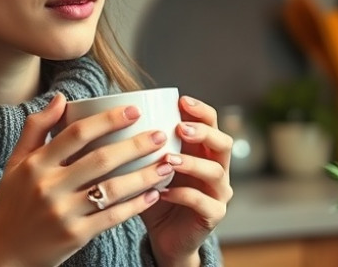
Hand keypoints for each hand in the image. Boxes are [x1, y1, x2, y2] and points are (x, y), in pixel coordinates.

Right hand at [0, 93, 169, 266]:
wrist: (3, 255)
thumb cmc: (12, 204)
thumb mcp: (16, 163)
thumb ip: (36, 128)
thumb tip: (60, 98)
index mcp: (36, 164)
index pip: (76, 133)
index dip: (108, 120)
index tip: (134, 111)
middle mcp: (49, 187)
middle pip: (101, 159)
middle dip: (136, 146)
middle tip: (160, 135)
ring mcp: (63, 213)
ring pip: (112, 189)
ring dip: (144, 176)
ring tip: (166, 164)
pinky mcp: (75, 236)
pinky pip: (112, 216)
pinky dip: (135, 205)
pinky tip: (153, 194)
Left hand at [140, 96, 233, 266]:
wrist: (163, 237)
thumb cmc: (154, 195)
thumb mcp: (148, 166)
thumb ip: (142, 145)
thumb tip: (113, 117)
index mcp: (203, 151)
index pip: (212, 122)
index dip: (200, 110)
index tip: (181, 100)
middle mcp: (217, 169)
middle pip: (223, 143)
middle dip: (203, 132)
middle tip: (180, 128)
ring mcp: (219, 193)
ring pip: (215, 172)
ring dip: (191, 163)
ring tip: (168, 160)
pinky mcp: (213, 215)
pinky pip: (202, 201)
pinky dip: (182, 194)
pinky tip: (162, 192)